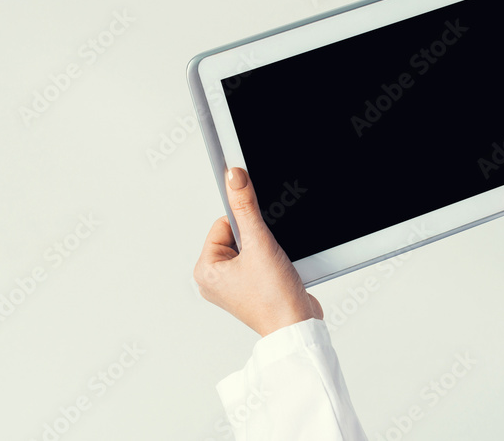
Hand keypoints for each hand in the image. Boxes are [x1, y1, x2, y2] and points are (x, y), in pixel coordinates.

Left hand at [193, 167, 322, 336]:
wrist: (298, 327)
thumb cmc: (275, 299)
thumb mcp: (259, 243)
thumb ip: (245, 207)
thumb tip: (234, 176)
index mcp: (205, 271)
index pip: (223, 224)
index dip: (246, 225)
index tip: (258, 239)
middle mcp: (214, 280)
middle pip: (237, 234)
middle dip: (257, 240)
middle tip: (266, 260)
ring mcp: (232, 286)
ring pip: (250, 246)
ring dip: (265, 250)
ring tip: (271, 270)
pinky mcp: (249, 289)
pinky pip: (257, 261)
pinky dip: (270, 261)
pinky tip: (276, 274)